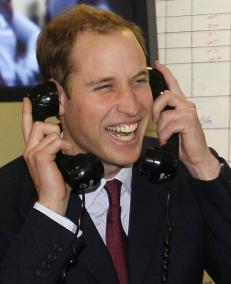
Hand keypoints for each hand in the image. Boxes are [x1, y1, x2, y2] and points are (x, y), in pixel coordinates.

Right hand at [22, 97, 72, 214]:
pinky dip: (64, 146)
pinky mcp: (40, 156)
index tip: (27, 101)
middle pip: (39, 124)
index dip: (27, 113)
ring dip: (62, 140)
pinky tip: (67, 154)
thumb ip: (56, 147)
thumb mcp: (56, 160)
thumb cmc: (57, 181)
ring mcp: (32, 152)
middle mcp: (29, 149)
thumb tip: (65, 138)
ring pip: (49, 131)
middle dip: (54, 128)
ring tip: (67, 152)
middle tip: (62, 143)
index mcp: (32, 149)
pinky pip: (56, 141)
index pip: (26, 127)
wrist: (53, 198)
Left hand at [152, 61, 220, 179]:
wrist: (195, 156)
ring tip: (164, 136)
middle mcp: (186, 104)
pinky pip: (169, 124)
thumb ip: (164, 116)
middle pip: (165, 95)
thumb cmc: (182, 141)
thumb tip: (153, 114)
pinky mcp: (189, 121)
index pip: (172, 84)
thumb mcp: (170, 126)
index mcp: (180, 104)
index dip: (165, 72)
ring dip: (161, 128)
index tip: (157, 63)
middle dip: (155, 109)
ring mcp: (188, 112)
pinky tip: (167, 139)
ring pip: (165, 113)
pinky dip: (164, 135)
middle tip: (155, 121)